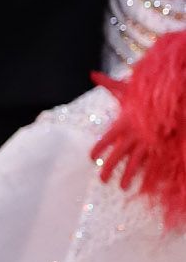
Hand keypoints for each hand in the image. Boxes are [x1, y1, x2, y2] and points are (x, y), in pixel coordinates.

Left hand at [90, 76, 146, 195]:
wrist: (170, 103)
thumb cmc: (146, 95)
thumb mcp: (126, 89)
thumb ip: (108, 84)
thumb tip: (92, 74)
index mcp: (122, 123)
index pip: (105, 140)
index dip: (97, 149)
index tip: (91, 157)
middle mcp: (132, 136)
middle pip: (117, 156)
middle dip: (108, 169)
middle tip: (102, 179)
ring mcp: (145, 143)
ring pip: (134, 164)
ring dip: (127, 176)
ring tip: (121, 187)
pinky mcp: (157, 147)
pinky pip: (151, 163)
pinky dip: (147, 174)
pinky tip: (143, 184)